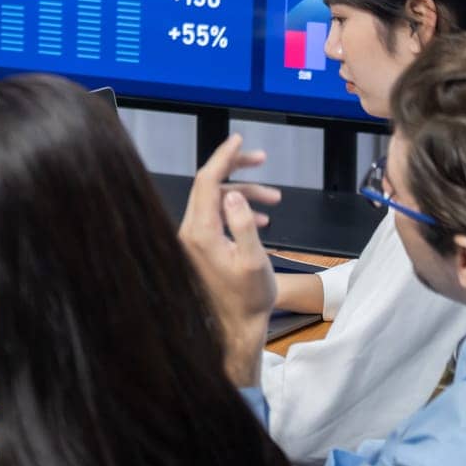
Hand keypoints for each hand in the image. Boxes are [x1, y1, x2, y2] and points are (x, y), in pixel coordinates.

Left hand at [179, 134, 277, 385]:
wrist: (237, 326)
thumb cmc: (249, 298)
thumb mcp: (254, 260)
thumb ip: (243, 224)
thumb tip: (234, 194)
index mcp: (200, 233)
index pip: (206, 181)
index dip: (223, 157)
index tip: (238, 139)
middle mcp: (190, 233)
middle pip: (209, 186)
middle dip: (237, 170)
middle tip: (261, 160)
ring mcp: (192, 240)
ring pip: (216, 202)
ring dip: (244, 195)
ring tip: (275, 199)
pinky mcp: (199, 247)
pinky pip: (216, 217)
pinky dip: (237, 212)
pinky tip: (260, 220)